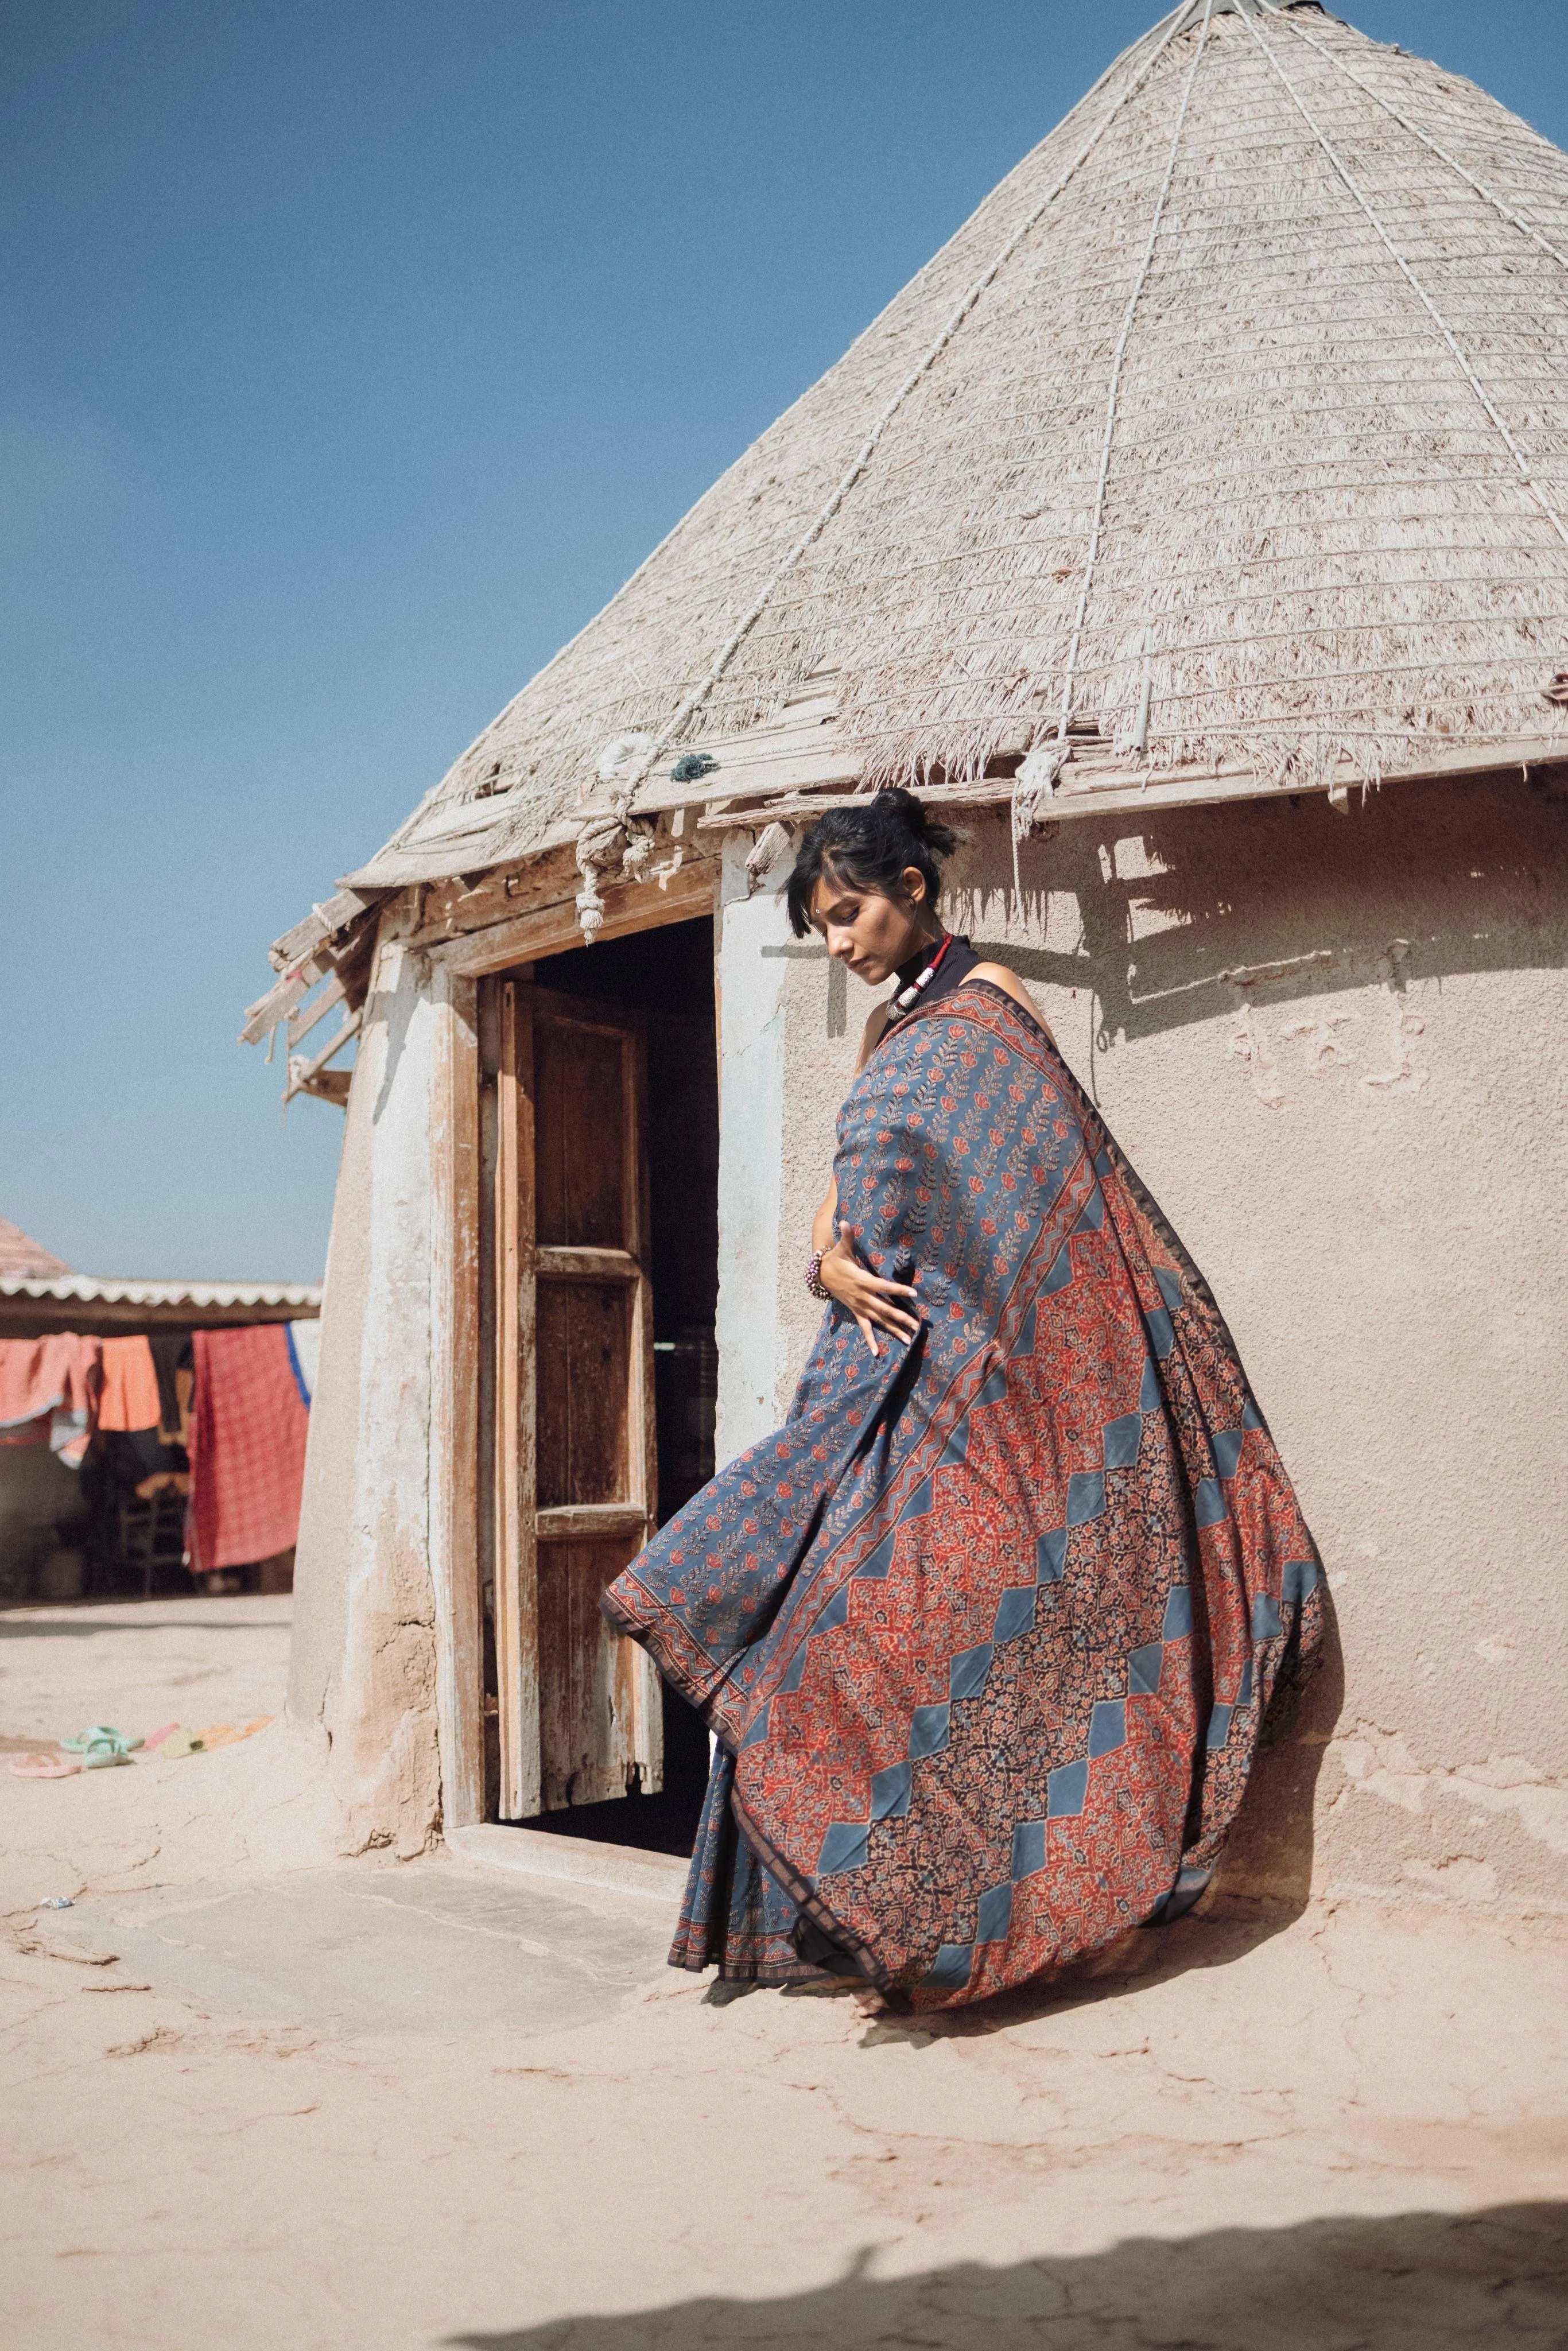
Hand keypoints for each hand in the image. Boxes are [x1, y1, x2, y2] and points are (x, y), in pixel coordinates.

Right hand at [819, 1238, 920, 1356]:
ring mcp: (859, 1306)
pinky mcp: (856, 1311)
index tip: (913, 1294)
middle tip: (917, 1326)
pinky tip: (877, 1353)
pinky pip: (864, 1328)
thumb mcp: (841, 1248)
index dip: (898, 1290)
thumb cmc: (836, 1260)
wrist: (820, 1275)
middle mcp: (862, 1297)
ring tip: (908, 1340)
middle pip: (885, 1308)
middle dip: (901, 1317)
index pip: (884, 1286)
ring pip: (879, 1320)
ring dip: (893, 1330)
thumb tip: (845, 1221)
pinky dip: (871, 1340)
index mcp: (863, 1281)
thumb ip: (847, 1237)